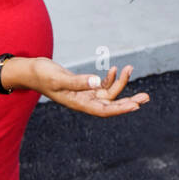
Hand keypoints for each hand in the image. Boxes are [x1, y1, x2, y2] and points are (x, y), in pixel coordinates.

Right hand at [13, 57, 149, 115]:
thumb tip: (97, 82)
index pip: (104, 110)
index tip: (136, 106)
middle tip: (146, 97)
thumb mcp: (60, 78)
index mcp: (79, 103)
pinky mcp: (84, 86)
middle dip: (129, 100)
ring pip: (108, 93)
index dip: (121, 109)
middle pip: (111, 105)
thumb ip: (79, 81)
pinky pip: (101, 86)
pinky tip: (115, 69)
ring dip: (121, 83)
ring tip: (130, 68)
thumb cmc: (43, 75)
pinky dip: (110, 78)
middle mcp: (84, 101)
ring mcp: (84, 94)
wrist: (32, 72)